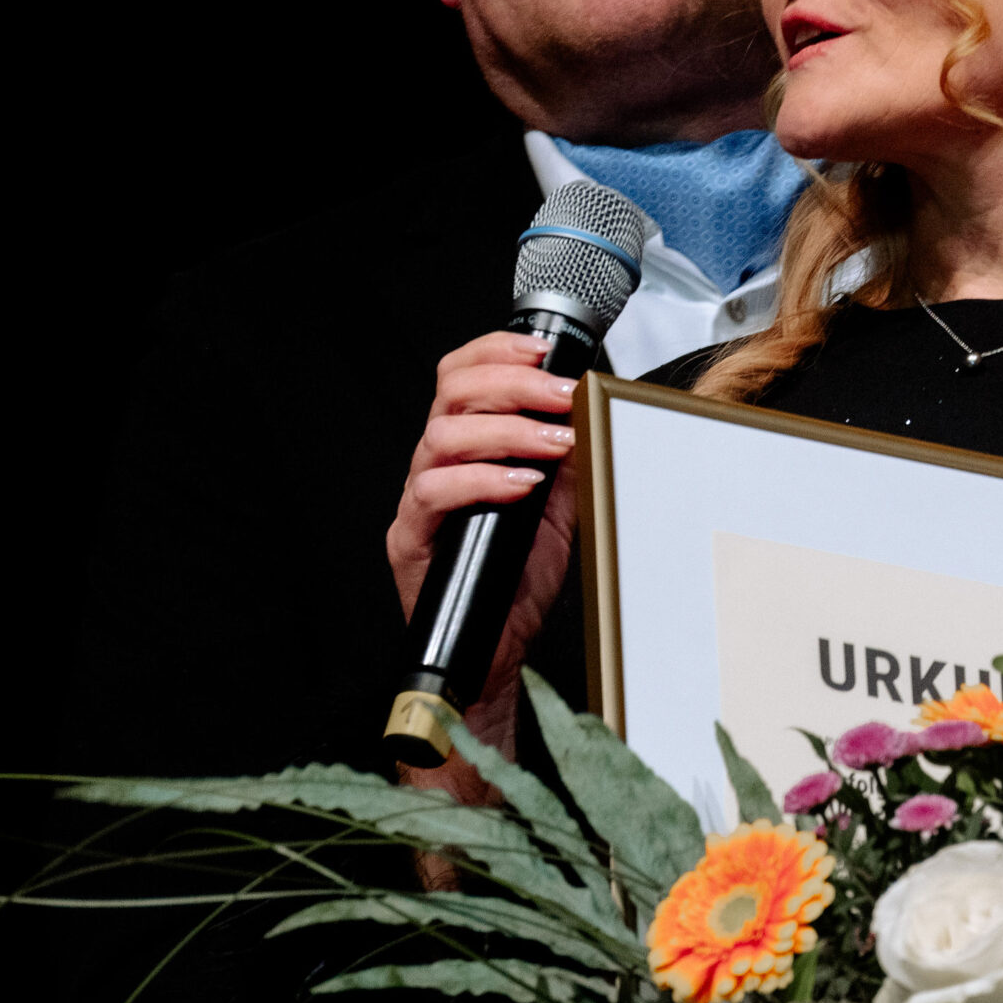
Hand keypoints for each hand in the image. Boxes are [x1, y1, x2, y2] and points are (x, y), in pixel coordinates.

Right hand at [386, 330, 580, 803]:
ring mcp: (418, 503)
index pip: (462, 375)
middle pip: (449, 393)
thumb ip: (563, 457)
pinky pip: (433, 493)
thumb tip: (591, 410)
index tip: (544, 353)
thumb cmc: (520, 581)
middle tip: (560, 395)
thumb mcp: (557, 505)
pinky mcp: (410, 540)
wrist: (499, 651)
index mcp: (464, 448)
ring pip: (440, 438)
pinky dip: (482, 481)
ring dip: (506, 431)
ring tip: (552, 443)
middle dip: (512, 383)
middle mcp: (434, 466)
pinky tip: (521, 485)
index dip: (497, 351)